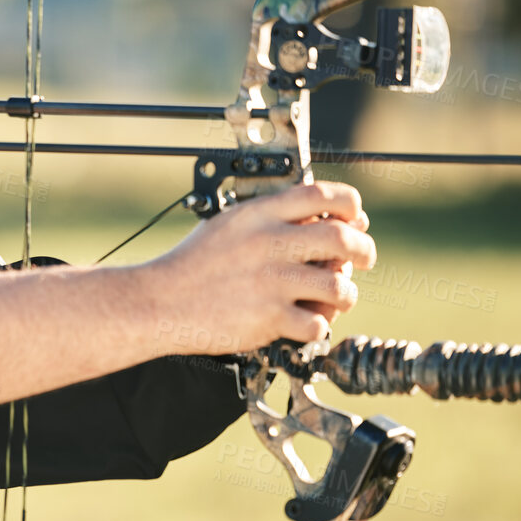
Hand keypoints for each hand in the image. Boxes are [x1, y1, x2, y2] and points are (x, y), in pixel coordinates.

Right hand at [143, 181, 375, 353]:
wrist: (157, 302)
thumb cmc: (190, 267)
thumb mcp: (227, 226)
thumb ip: (268, 220)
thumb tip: (316, 220)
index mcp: (258, 215)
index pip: (322, 194)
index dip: (350, 204)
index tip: (355, 217)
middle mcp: (269, 243)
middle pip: (342, 237)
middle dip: (364, 249)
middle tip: (363, 259)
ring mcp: (272, 281)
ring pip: (338, 284)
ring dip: (345, 293)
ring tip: (334, 297)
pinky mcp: (269, 317)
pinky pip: (317, 323)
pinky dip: (317, 326)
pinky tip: (304, 323)